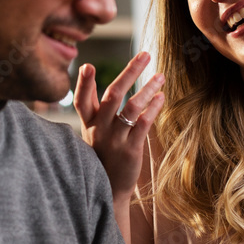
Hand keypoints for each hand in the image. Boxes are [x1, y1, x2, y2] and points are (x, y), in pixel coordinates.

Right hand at [74, 52, 163, 201]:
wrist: (109, 189)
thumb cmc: (102, 155)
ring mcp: (115, 139)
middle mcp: (99, 129)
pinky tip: (161, 97)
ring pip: (130, 107)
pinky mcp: (130, 150)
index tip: (87, 66)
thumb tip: (105, 80)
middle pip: (113, 95)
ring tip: (160, 76)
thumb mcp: (93, 132)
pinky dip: (152, 109)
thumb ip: (97, 108)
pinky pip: (142, 124)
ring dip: (147, 88)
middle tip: (145, 54)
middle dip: (129, 72)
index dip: (83, 83)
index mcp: (88, 123)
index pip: (82, 99)